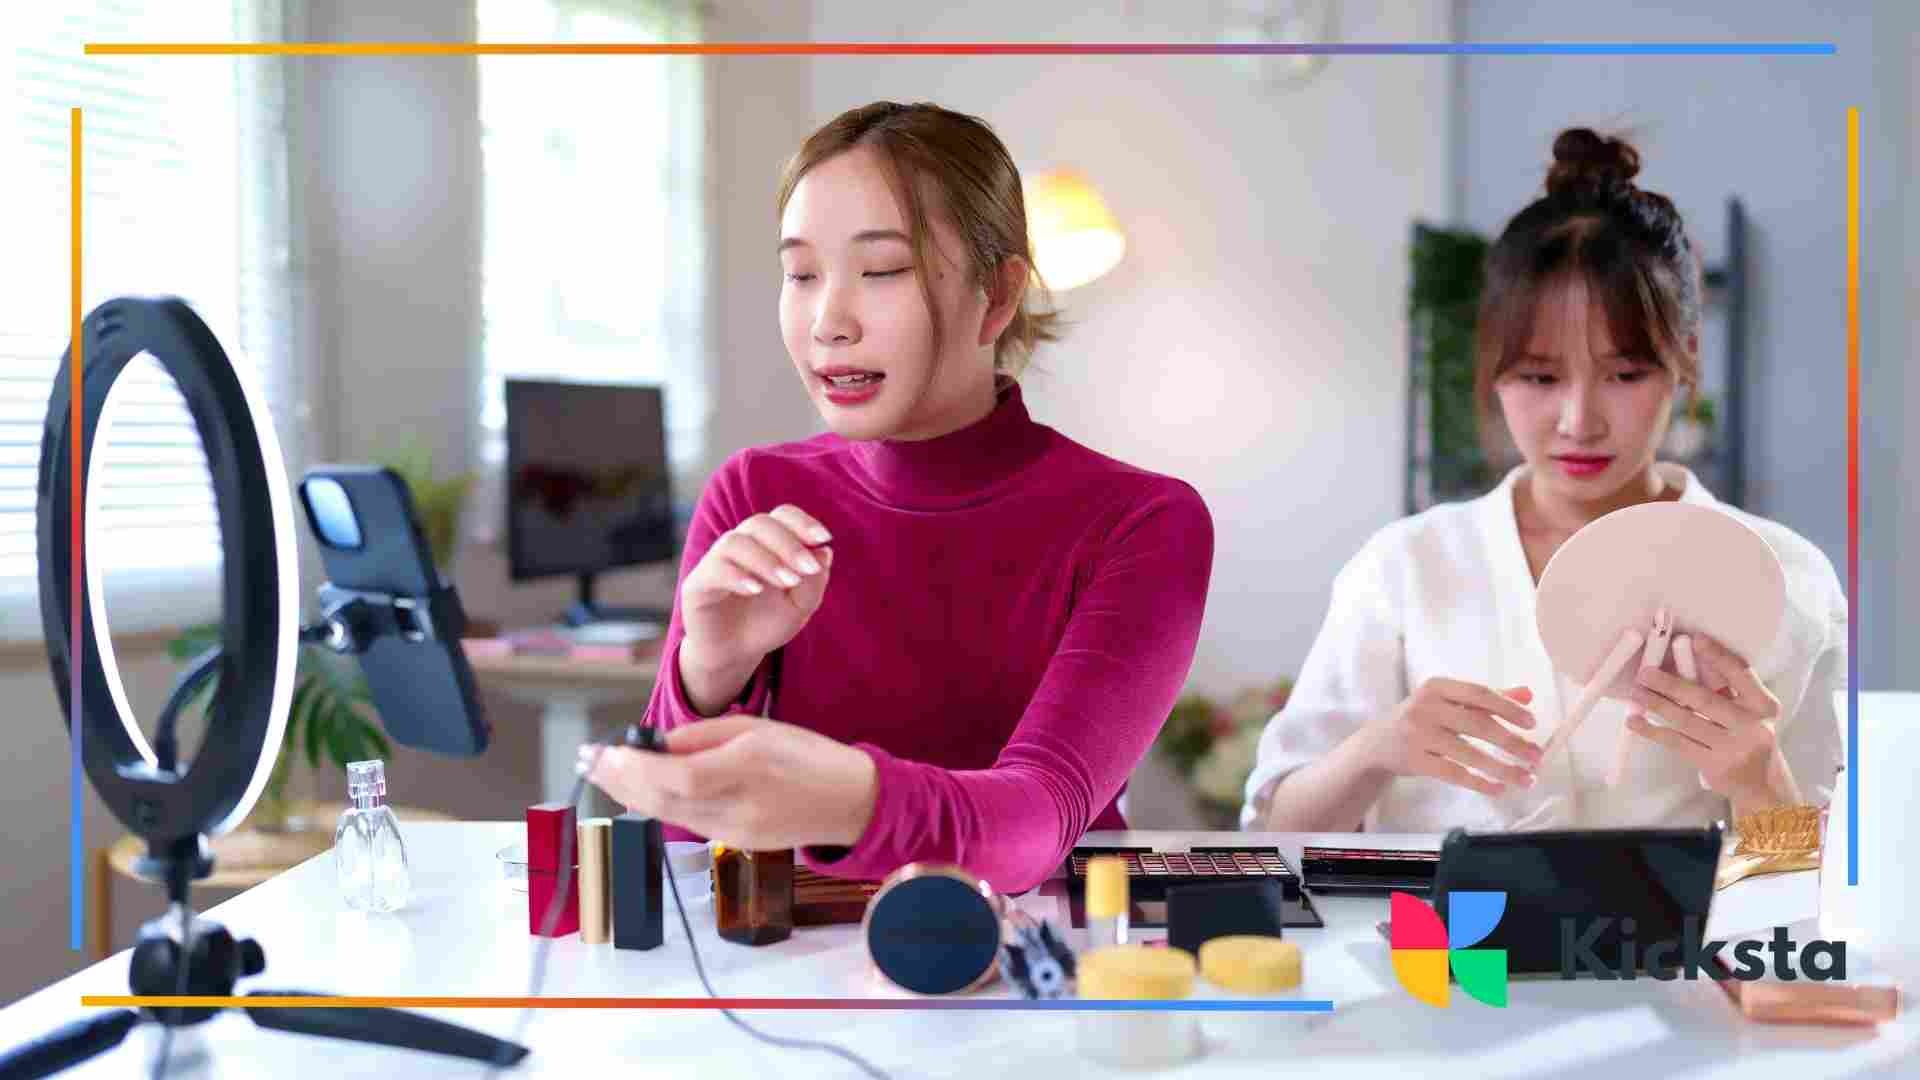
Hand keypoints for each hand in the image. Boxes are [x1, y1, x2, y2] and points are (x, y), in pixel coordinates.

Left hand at [580, 714, 878, 849]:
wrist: (850, 801)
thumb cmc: (807, 755)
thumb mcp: (756, 727)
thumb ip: (702, 736)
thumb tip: (655, 745)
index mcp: (748, 766)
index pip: (676, 775)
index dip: (633, 767)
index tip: (604, 750)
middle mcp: (738, 805)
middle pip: (661, 800)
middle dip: (617, 780)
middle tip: (587, 760)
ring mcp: (736, 831)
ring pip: (667, 816)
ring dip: (629, 794)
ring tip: (603, 772)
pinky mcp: (735, 844)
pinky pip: (685, 823)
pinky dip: (656, 806)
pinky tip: (639, 790)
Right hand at [678, 505, 832, 707]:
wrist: (734, 654)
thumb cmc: (767, 624)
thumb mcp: (800, 608)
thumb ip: (814, 582)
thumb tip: (825, 552)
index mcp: (766, 543)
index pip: (781, 516)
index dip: (802, 522)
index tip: (824, 538)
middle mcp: (740, 545)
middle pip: (760, 524)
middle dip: (788, 544)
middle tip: (808, 568)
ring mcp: (715, 562)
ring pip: (736, 542)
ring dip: (766, 560)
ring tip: (787, 582)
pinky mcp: (697, 584)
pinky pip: (714, 569)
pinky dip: (738, 576)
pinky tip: (756, 590)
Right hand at [1355, 678, 1540, 795]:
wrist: (1376, 743)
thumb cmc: (1420, 719)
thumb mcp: (1447, 701)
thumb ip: (1486, 698)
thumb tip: (1528, 694)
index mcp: (1438, 687)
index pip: (1479, 694)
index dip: (1508, 708)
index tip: (1532, 723)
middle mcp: (1426, 707)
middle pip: (1477, 724)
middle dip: (1511, 741)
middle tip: (1537, 756)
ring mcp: (1418, 735)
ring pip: (1468, 753)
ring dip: (1501, 767)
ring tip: (1526, 778)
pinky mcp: (1414, 760)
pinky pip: (1453, 773)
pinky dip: (1478, 782)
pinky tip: (1498, 788)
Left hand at [1626, 633, 1800, 810]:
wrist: (1763, 785)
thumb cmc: (1749, 737)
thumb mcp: (1752, 712)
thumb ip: (1729, 690)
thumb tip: (1686, 662)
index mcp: (1763, 705)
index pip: (1741, 674)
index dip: (1717, 656)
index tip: (1694, 639)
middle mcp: (1752, 726)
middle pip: (1705, 699)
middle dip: (1670, 684)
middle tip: (1644, 673)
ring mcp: (1733, 748)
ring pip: (1686, 721)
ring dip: (1657, 704)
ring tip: (1635, 693)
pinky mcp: (1714, 766)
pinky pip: (1677, 743)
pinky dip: (1653, 731)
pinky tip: (1636, 722)